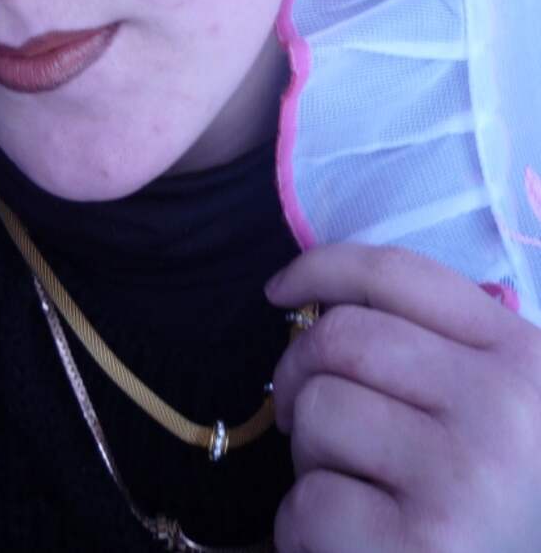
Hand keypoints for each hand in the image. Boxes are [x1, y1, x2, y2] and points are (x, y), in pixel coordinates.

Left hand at [262, 242, 540, 552]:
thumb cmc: (504, 509)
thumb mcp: (504, 412)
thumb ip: (440, 353)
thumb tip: (326, 304)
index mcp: (521, 357)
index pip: (397, 273)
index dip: (320, 269)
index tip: (279, 290)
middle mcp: (501, 407)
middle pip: (342, 336)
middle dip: (297, 371)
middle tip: (295, 415)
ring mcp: (464, 475)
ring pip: (319, 410)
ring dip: (308, 455)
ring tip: (349, 491)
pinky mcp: (424, 546)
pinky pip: (310, 501)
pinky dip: (302, 527)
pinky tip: (344, 545)